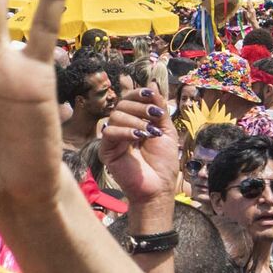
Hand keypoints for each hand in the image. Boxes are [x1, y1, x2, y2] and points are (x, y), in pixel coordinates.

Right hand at [97, 88, 179, 203]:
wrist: (159, 187)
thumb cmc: (163, 163)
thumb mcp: (166, 130)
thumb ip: (159, 109)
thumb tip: (152, 85)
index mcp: (134, 122)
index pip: (129, 100)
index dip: (137, 94)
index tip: (151, 95)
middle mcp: (121, 128)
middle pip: (121, 104)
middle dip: (139, 106)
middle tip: (155, 115)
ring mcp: (113, 139)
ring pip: (115, 116)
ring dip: (135, 119)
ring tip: (150, 132)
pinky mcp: (106, 151)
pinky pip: (109, 133)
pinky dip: (126, 131)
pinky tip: (139, 136)